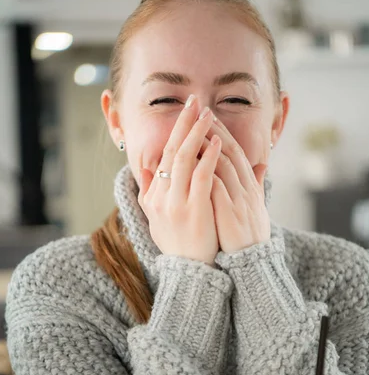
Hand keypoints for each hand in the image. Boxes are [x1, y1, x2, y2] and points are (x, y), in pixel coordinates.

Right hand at [138, 99, 221, 265]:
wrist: (190, 273)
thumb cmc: (179, 245)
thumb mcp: (156, 219)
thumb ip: (150, 192)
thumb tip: (147, 167)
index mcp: (154, 197)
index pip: (165, 157)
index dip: (176, 133)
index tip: (186, 113)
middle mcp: (161, 197)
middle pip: (172, 152)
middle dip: (183, 124)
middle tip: (194, 101)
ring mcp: (176, 203)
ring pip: (184, 160)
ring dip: (196, 134)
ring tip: (206, 114)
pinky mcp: (193, 210)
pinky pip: (201, 177)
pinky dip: (208, 157)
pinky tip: (216, 142)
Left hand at [200, 119, 270, 253]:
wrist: (254, 263)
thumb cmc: (251, 236)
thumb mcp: (256, 207)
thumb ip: (257, 185)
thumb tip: (262, 166)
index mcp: (251, 186)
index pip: (235, 152)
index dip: (221, 132)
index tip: (207, 117)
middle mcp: (247, 189)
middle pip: (230, 152)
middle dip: (214, 131)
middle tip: (198, 112)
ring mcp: (240, 200)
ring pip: (223, 165)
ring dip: (208, 146)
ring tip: (192, 130)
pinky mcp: (230, 213)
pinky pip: (217, 187)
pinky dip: (206, 172)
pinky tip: (193, 162)